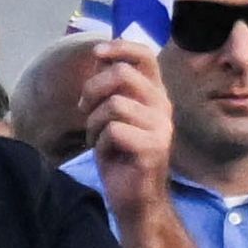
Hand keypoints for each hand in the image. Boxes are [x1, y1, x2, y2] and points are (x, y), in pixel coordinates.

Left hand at [70, 32, 177, 192]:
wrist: (137, 200)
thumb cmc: (121, 156)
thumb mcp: (114, 116)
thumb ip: (112, 88)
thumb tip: (100, 58)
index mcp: (155, 94)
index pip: (145, 55)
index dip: (119, 48)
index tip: (96, 54)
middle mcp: (163, 106)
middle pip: (122, 75)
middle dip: (92, 90)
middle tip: (84, 109)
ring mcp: (161, 127)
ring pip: (114, 105)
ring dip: (93, 123)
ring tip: (96, 138)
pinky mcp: (153, 148)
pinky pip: (113, 131)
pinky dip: (99, 143)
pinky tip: (106, 154)